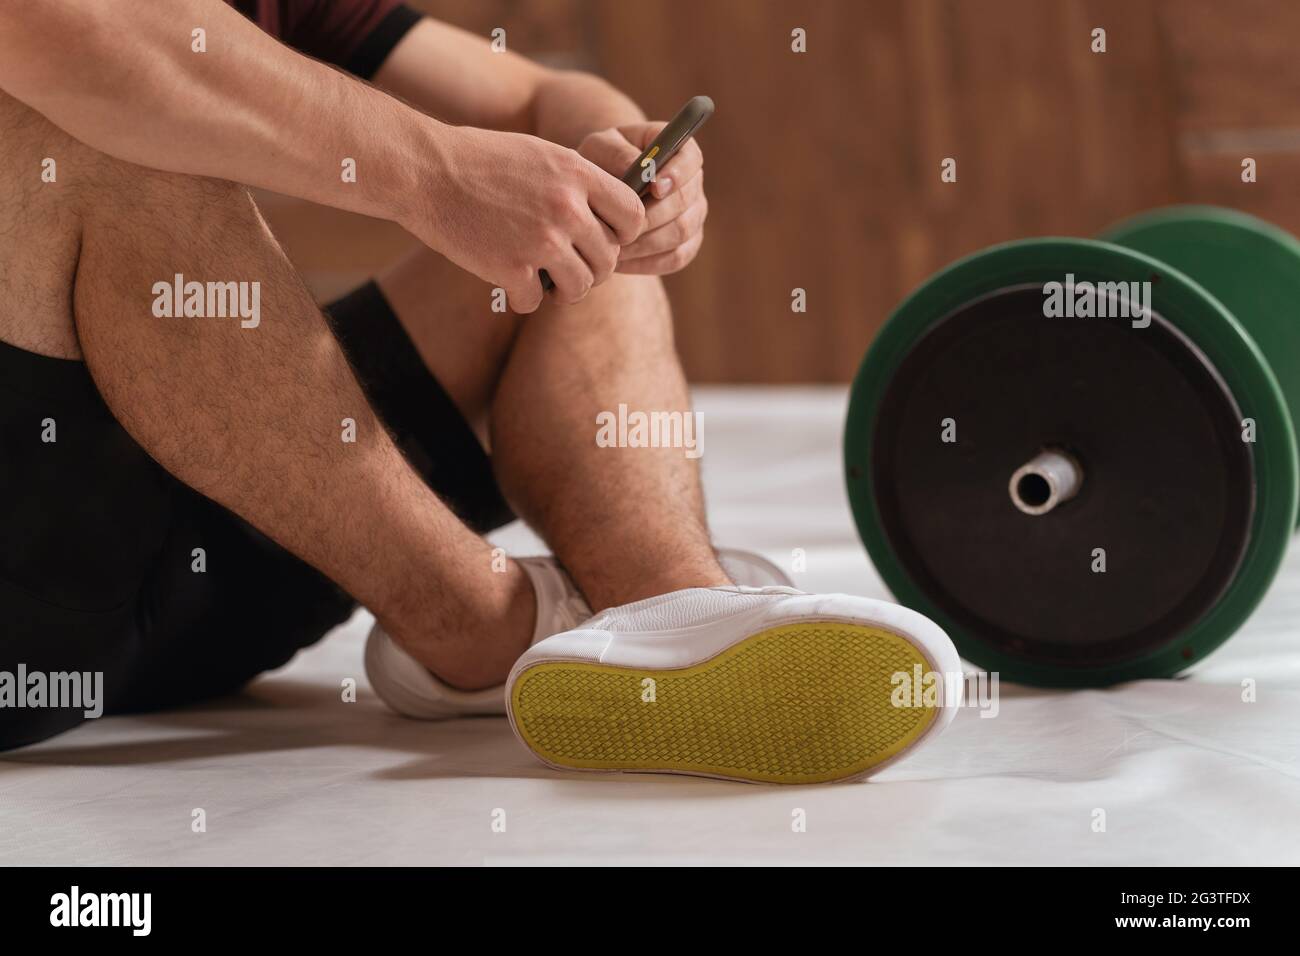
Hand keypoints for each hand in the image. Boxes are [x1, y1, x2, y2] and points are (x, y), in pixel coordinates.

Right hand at [408, 124, 644, 311]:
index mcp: (578, 174)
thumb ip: (577, 183)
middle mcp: (567, 208)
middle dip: (592, 268)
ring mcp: (541, 240)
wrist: (426, 170)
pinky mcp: (511, 269)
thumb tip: (609, 218)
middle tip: (570, 267)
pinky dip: (522, 299)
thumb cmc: (481, 161)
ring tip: (547, 282)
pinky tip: (508, 284)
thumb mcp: (541, 155)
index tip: (606, 240)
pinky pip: (535, 302)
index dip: (624, 234)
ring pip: (581, 286)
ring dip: (565, 290)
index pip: (633, 215)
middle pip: (609, 258)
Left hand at [577, 122, 706, 275]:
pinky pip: (674, 258)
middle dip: (651, 216)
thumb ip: (617, 153)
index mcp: (678, 151)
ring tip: (612, 246)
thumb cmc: (597, 164)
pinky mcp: (687, 245)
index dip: (677, 174)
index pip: (691, 159)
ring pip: (680, 232)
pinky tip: (619, 261)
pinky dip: (646, 261)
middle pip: (684, 201)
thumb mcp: (599, 149)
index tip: (654, 187)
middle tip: (621, 227)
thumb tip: (641, 169)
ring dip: (645, 242)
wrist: (596, 196)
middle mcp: (692, 183)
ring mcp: (693, 216)